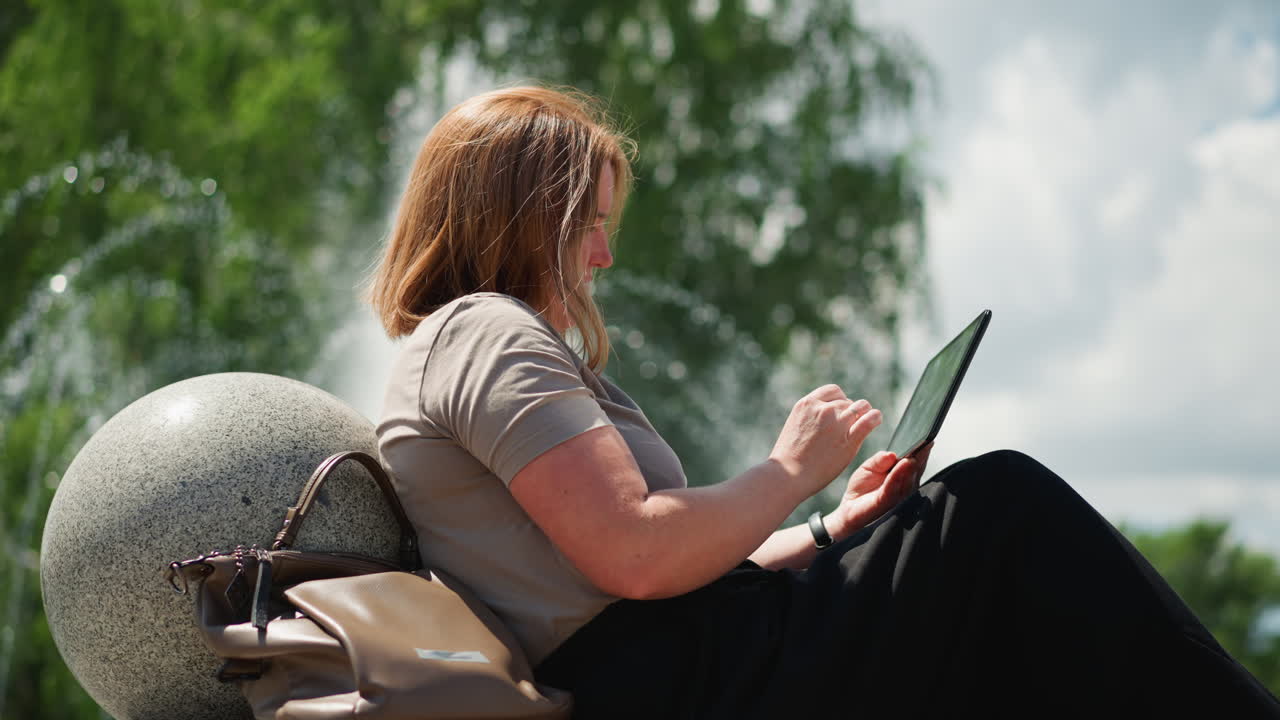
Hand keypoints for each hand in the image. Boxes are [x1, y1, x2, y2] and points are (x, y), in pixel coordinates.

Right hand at [767, 384, 882, 495]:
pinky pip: (868, 421)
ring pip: (860, 407)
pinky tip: (877, 420)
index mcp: (807, 404)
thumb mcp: (796, 425)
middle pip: (847, 401)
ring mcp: (836, 423)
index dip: (840, 401)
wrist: (788, 476)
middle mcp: (822, 409)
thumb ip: (812, 415)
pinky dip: (875, 418)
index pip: (833, 391)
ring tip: (867, 421)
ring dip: (864, 413)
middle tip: (849, 426)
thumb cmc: (790, 457)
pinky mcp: (848, 439)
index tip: (841, 412)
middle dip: (850, 412)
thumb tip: (828, 413)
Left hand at [826, 443, 931, 540]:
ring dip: (910, 466)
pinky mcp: (885, 502)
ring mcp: (898, 496)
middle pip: (916, 469)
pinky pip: (893, 488)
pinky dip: (897, 476)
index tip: (929, 437)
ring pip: (907, 479)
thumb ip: (880, 460)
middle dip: (921, 456)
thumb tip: (892, 454)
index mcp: (904, 475)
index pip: (916, 461)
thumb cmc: (862, 487)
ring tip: (913, 454)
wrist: (849, 509)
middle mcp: (905, 486)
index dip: (923, 450)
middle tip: (926, 441)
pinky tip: (901, 465)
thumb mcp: (869, 467)